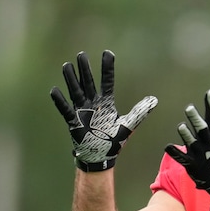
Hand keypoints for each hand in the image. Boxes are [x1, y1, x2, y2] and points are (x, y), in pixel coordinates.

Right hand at [50, 50, 157, 171]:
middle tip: (81, 54)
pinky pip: (65, 109)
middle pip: (88, 82)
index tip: (108, 53)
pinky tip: (55, 90)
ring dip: (71, 79)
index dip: (107, 68)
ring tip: (67, 65)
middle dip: (85, 69)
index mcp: (106, 102)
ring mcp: (82, 111)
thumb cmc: (112, 141)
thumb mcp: (128, 125)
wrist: (100, 157)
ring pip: (76, 91)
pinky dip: (60, 101)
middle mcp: (93, 103)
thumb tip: (154, 100)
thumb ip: (140, 112)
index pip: (107, 81)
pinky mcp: (74, 121)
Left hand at [165, 89, 209, 198]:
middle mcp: (207, 141)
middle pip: (201, 128)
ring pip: (191, 142)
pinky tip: (168, 146)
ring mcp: (199, 152)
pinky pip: (181, 157)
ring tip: (181, 126)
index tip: (209, 93)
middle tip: (189, 108)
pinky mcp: (191, 162)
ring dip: (186, 135)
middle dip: (195, 118)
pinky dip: (175, 152)